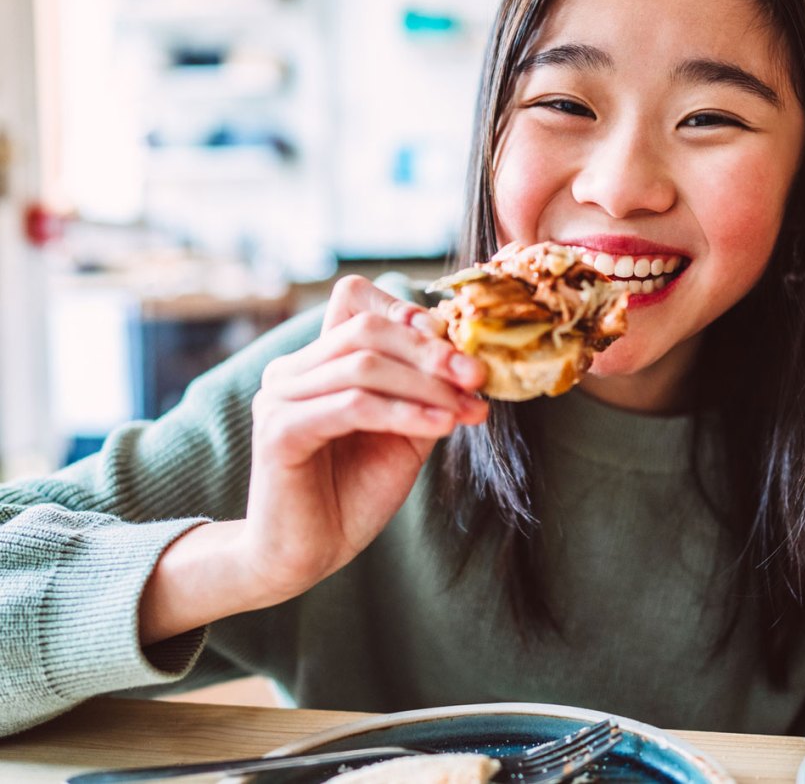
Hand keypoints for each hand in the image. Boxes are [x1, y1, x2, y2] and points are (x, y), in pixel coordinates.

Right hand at [138, 276, 486, 643]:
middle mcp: (291, 369)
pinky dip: (405, 411)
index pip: (354, 298)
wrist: (307, 554)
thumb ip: (425, 393)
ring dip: (428, 384)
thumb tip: (468, 360)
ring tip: (469, 408)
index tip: (457, 342)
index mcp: (318, 360)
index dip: (405, 309)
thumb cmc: (353, 492)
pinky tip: (442, 425)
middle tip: (478, 375)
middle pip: (368, 328)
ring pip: (364, 364)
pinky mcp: (280, 431)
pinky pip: (353, 405)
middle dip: (432, 350)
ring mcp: (279, 397)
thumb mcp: (404, 434)